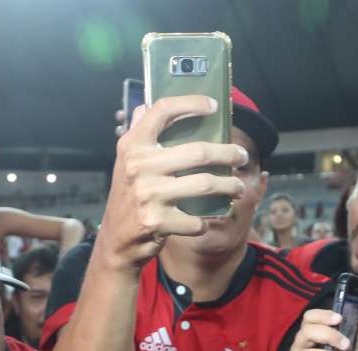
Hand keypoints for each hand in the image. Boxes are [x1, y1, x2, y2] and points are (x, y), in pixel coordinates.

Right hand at [99, 95, 248, 267]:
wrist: (116, 240)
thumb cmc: (128, 196)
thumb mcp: (125, 162)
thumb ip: (137, 134)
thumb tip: (145, 105)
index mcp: (132, 146)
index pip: (162, 111)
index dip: (191, 103)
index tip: (213, 106)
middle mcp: (139, 167)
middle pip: (198, 152)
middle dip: (228, 154)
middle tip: (241, 157)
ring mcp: (148, 195)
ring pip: (205, 185)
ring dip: (229, 186)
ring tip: (238, 186)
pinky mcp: (157, 222)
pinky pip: (196, 220)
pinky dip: (205, 222)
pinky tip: (205, 219)